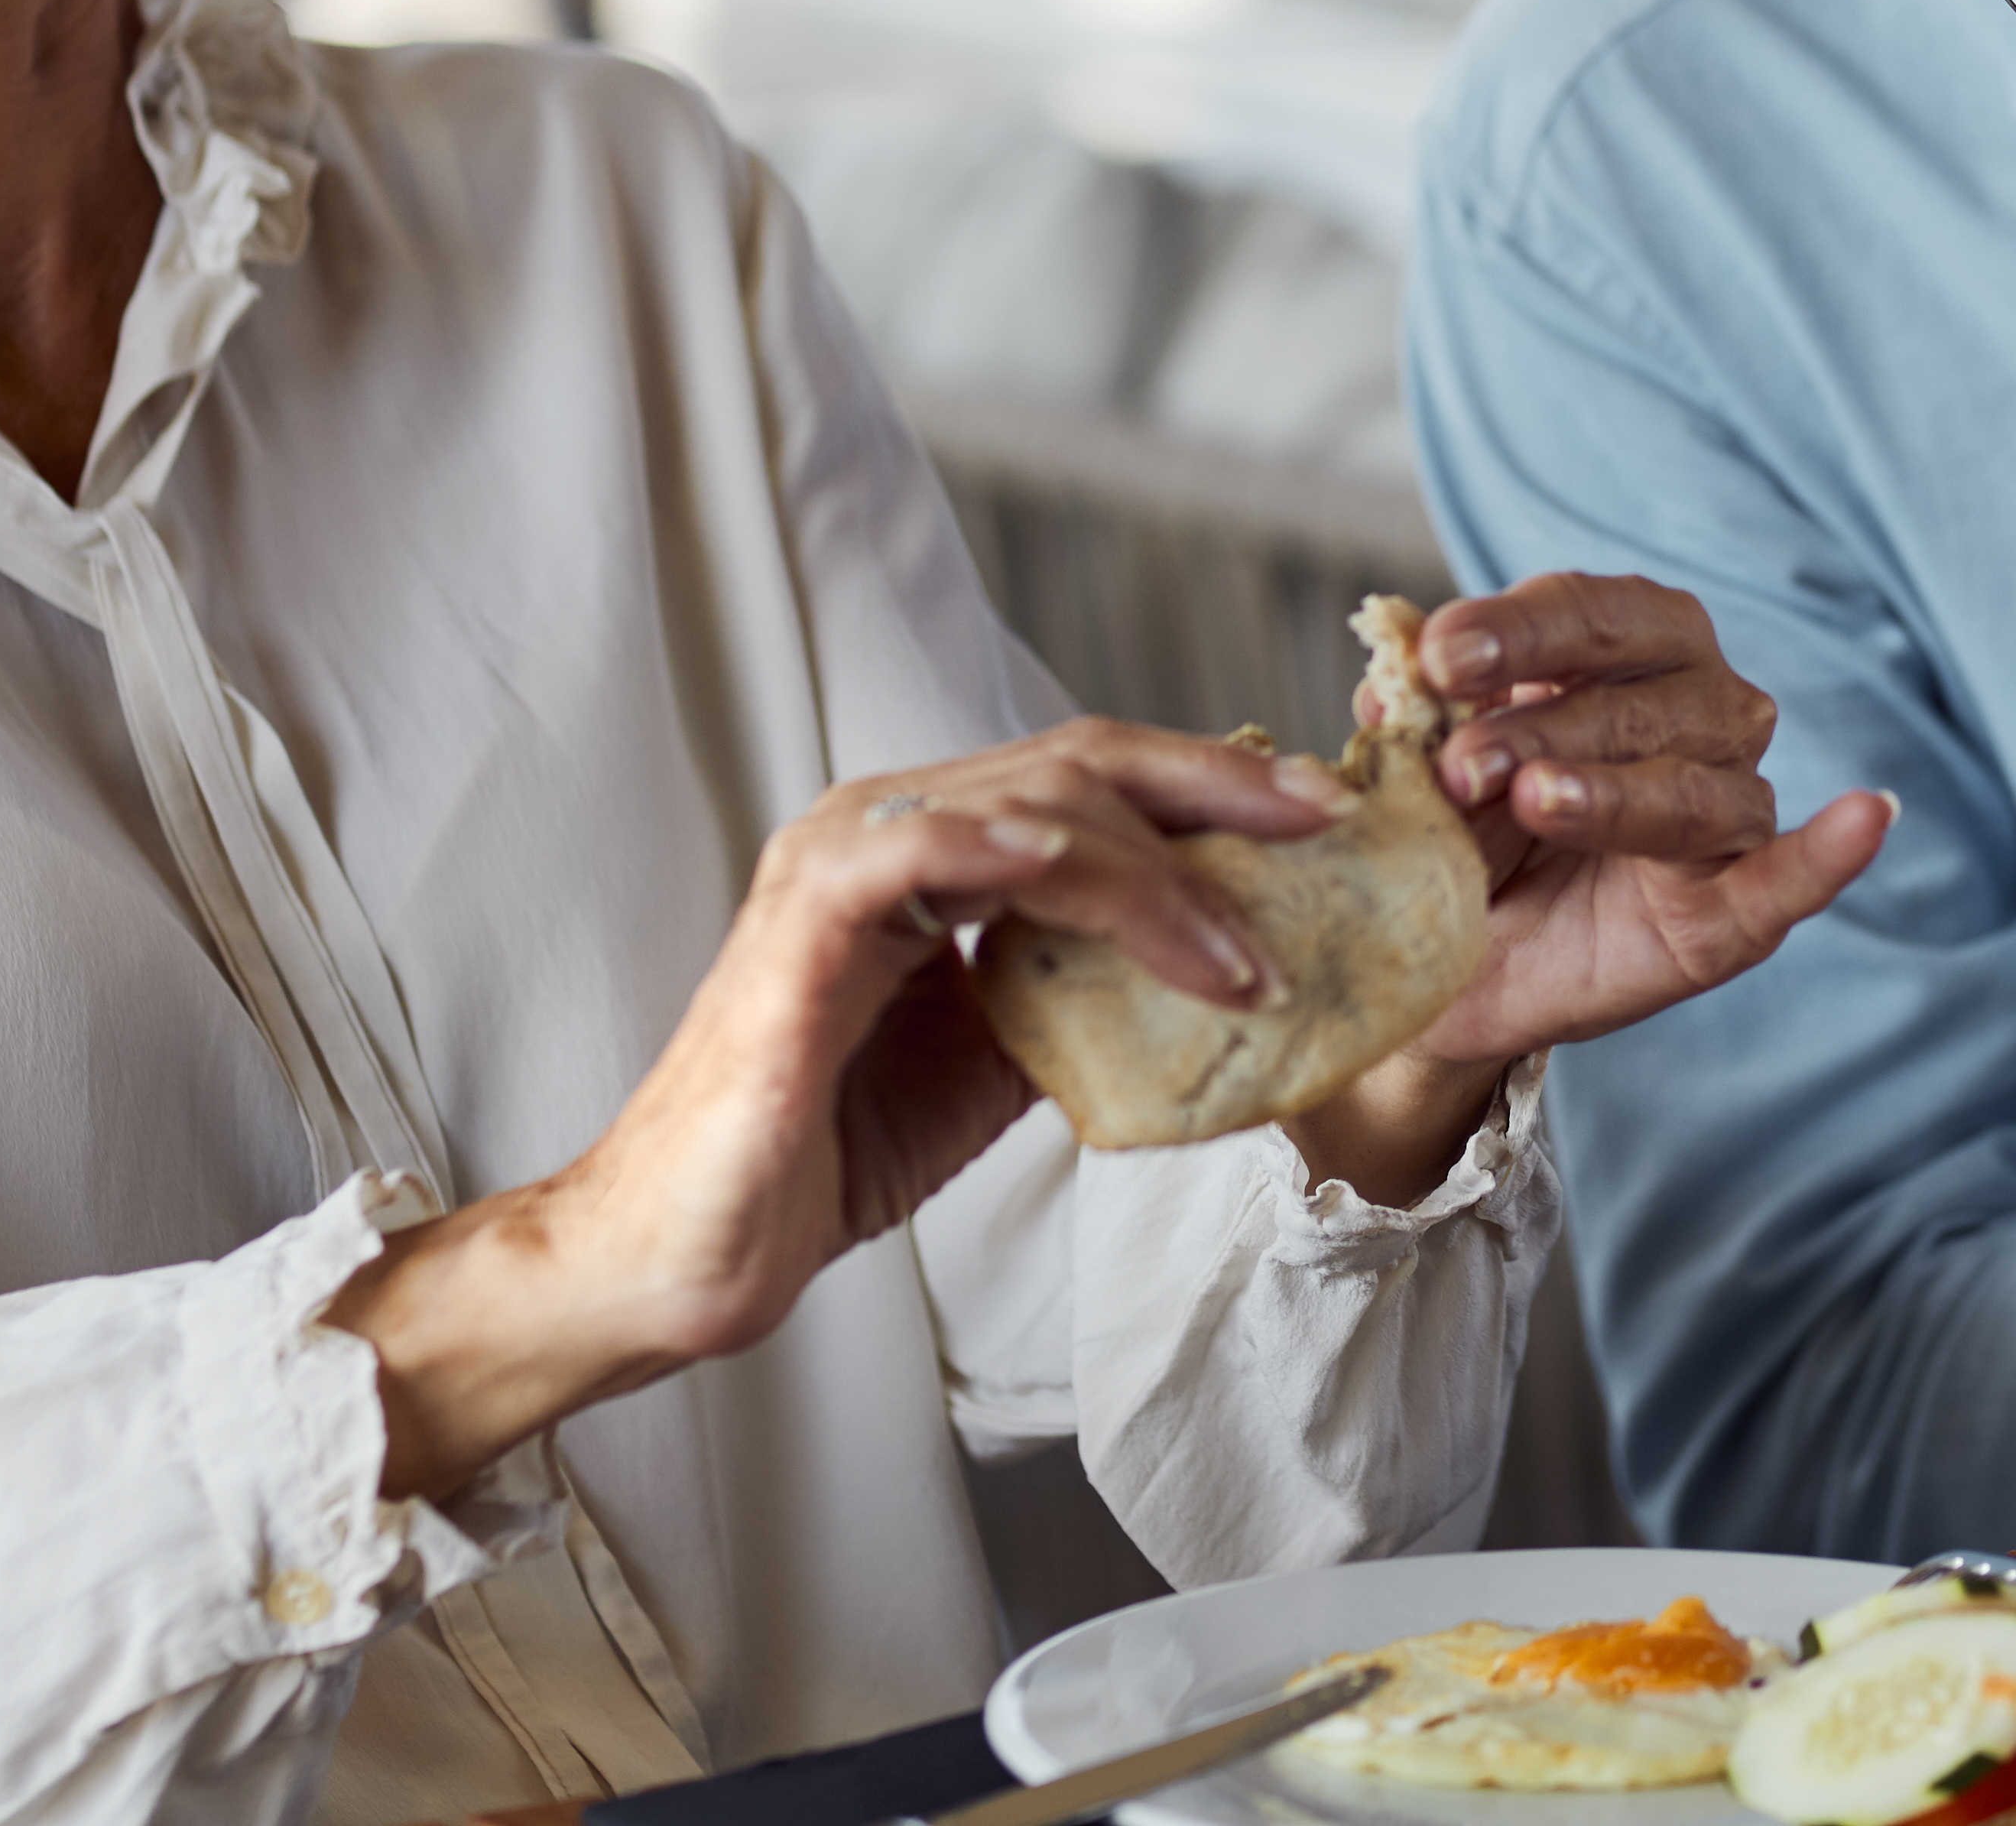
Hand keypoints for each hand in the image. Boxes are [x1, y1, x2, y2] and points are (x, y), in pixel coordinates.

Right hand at [327, 718, 1348, 1496]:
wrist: (689, 1254)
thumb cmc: (825, 1151)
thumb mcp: (994, 1062)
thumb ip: (1080, 992)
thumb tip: (1214, 971)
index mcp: (929, 848)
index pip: (1093, 780)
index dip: (1213, 789)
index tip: (1324, 822)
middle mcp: (883, 828)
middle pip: (1080, 762)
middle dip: (1218, 789)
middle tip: (1326, 831)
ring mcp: (834, 866)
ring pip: (1030, 803)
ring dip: (1158, 872)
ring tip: (1248, 955)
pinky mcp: (799, 928)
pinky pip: (915, 851)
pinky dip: (1007, 847)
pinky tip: (1082, 868)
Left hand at [1280, 574, 1890, 1203]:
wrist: (1442, 970)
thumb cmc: (1448, 841)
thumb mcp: (1416, 776)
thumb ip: (1419, 728)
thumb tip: (1389, 682)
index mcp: (1623, 651)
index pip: (1592, 611)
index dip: (1521, 627)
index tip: (1441, 655)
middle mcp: (1697, 712)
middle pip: (1643, 696)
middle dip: (1544, 722)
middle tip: (1460, 766)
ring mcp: (1725, 812)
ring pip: (1694, 786)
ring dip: (1613, 794)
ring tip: (1537, 801)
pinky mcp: (1735, 914)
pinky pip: (1792, 879)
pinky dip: (1829, 853)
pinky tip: (1866, 815)